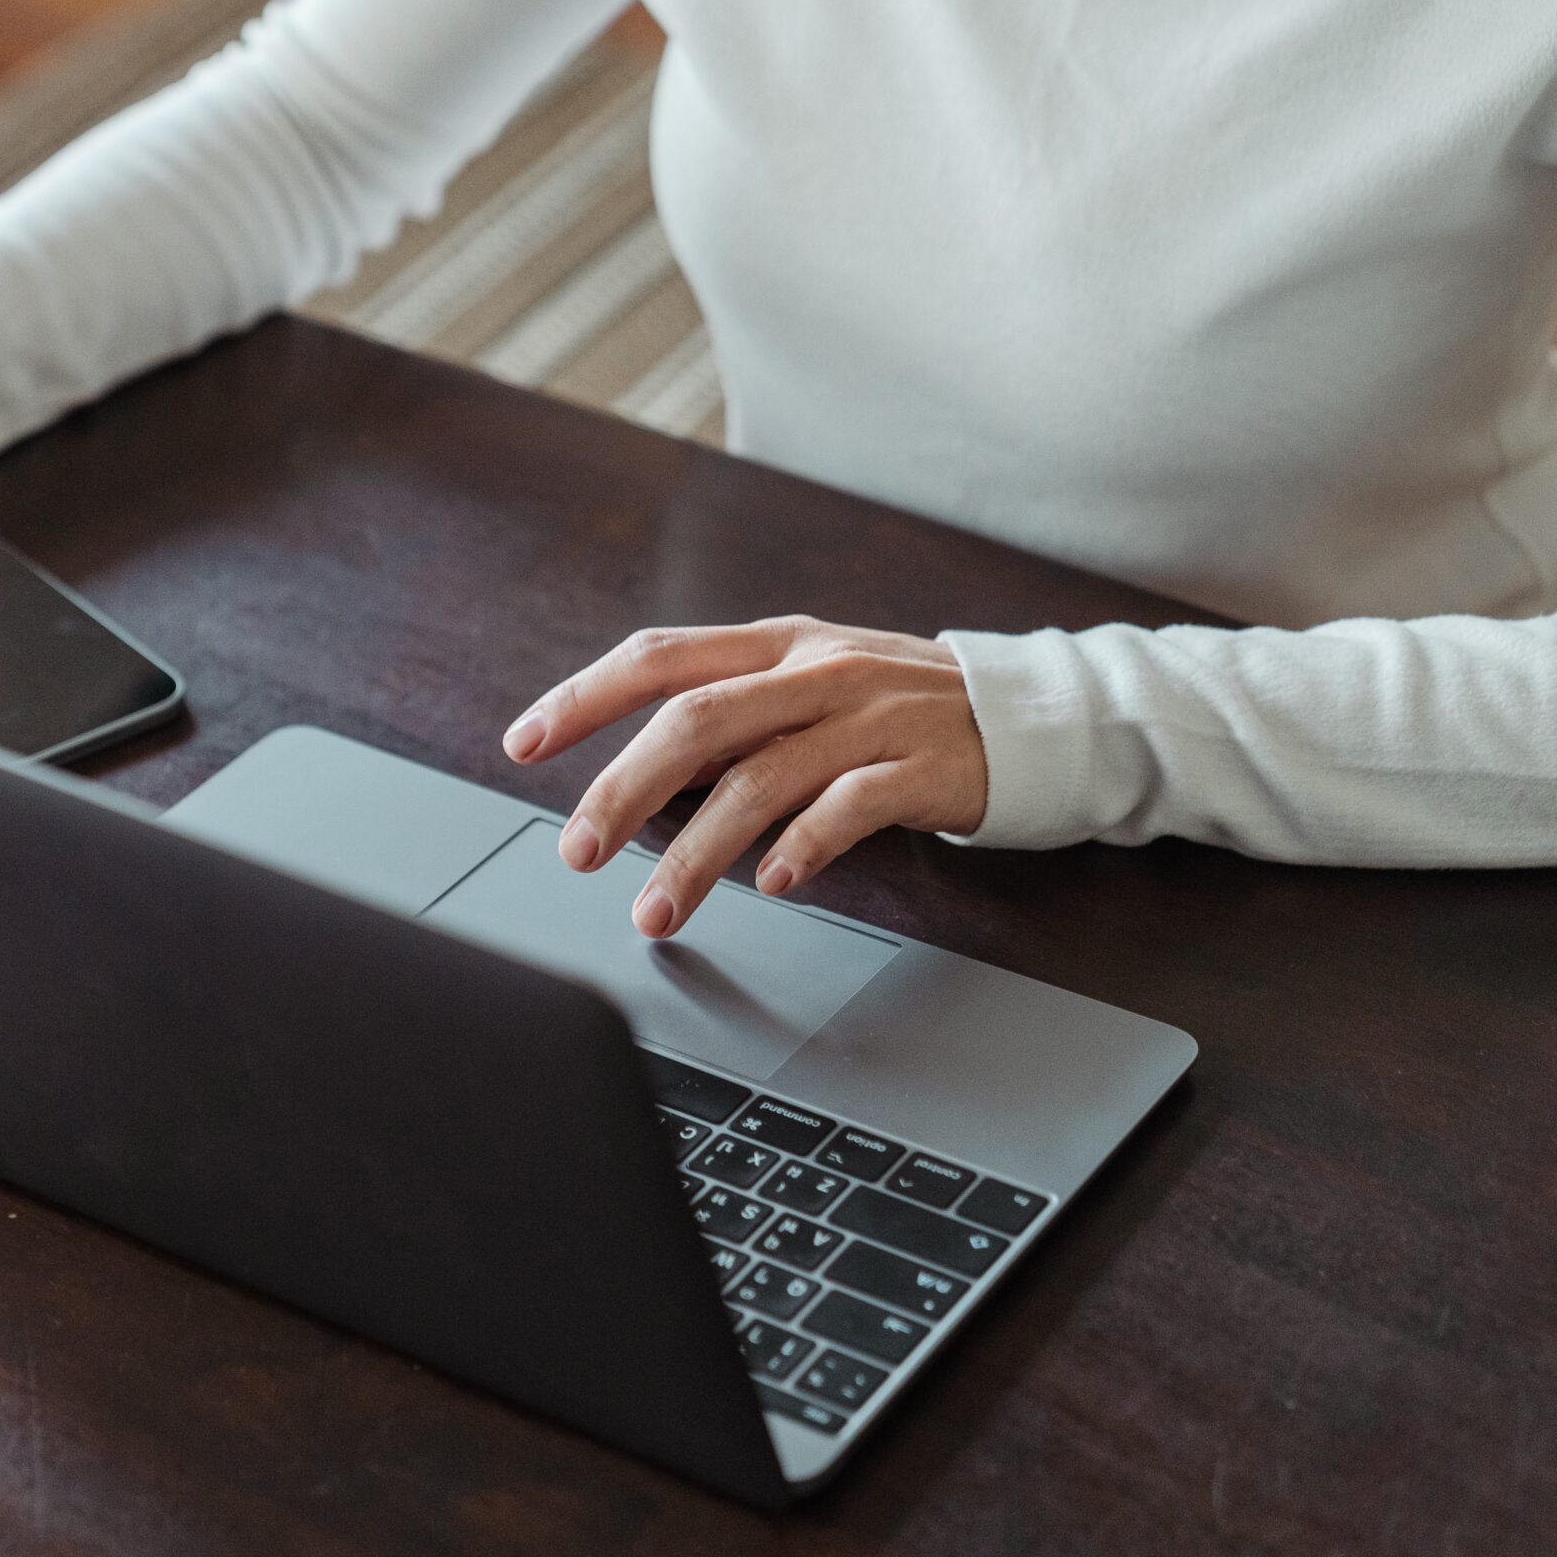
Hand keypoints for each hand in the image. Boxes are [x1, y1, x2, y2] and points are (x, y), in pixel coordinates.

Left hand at [501, 618, 988, 934]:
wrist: (1033, 716)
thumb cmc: (900, 711)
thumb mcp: (808, 690)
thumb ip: (732, 720)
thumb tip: (638, 777)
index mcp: (775, 645)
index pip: (659, 657)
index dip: (585, 696)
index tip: (523, 742)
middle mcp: (815, 670)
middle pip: (695, 720)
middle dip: (623, 789)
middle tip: (578, 852)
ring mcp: (870, 716)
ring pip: (760, 777)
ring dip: (698, 852)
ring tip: (658, 910)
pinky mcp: (922, 766)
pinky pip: (849, 808)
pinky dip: (802, 847)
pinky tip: (773, 885)